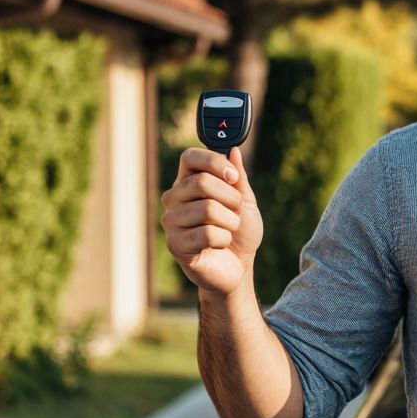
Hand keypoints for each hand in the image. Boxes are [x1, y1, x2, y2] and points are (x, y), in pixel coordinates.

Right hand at [160, 147, 261, 295]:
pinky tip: (219, 245)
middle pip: (201, 182)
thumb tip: (234, 150)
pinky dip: (224, 240)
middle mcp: (174, 199)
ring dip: (230, 222)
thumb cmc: (240, 233)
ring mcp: (171, 222)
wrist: (239, 267)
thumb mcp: (245, 201)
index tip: (233, 176)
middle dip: (231, 198)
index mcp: (189, 182)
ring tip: (228, 230)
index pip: (190, 157)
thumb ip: (238, 177)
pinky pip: (207, 234)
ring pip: (207, 209)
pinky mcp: (175, 244)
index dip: (214, 162)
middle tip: (235, 212)